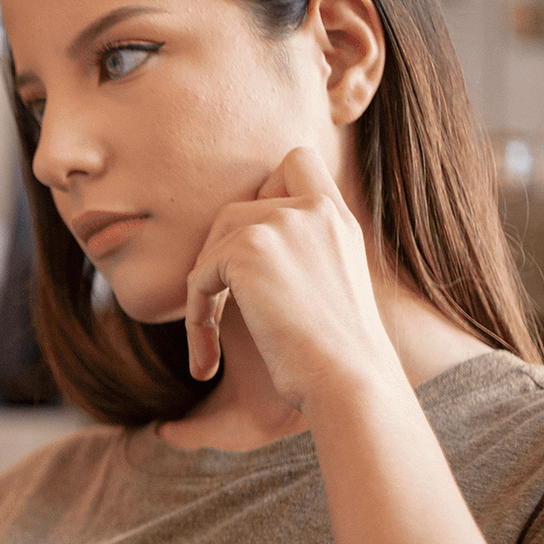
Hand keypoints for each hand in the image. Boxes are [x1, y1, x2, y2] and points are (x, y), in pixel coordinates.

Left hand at [184, 147, 394, 410]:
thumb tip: (244, 253)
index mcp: (338, 217)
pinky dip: (195, 317)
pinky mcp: (249, 248)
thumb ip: (300, 252)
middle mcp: (313, 210)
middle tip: (220, 311)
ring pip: (215, 242)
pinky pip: (198, 276)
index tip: (253, 252)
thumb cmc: (338, 357)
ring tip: (209, 340)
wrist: (348, 381)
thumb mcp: (329, 287)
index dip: (264, 194)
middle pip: (235, 210)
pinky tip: (207, 360)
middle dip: (219, 261)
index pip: (295, 162)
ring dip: (204, 290)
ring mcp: (282, 223)